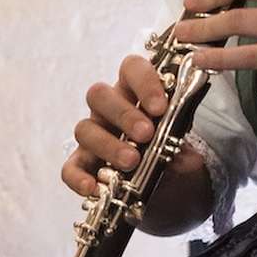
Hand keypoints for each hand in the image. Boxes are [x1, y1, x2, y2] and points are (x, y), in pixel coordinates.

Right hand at [64, 53, 200, 198]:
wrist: (166, 183)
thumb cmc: (168, 149)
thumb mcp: (180, 145)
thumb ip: (182, 149)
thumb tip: (186, 159)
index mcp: (134, 92)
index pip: (131, 69)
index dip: (144, 82)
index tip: (160, 107)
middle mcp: (109, 109)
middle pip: (99, 95)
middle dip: (123, 114)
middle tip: (146, 134)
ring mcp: (93, 135)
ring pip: (84, 129)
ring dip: (108, 145)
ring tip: (131, 162)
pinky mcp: (83, 164)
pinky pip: (70, 167)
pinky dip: (78, 177)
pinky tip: (93, 188)